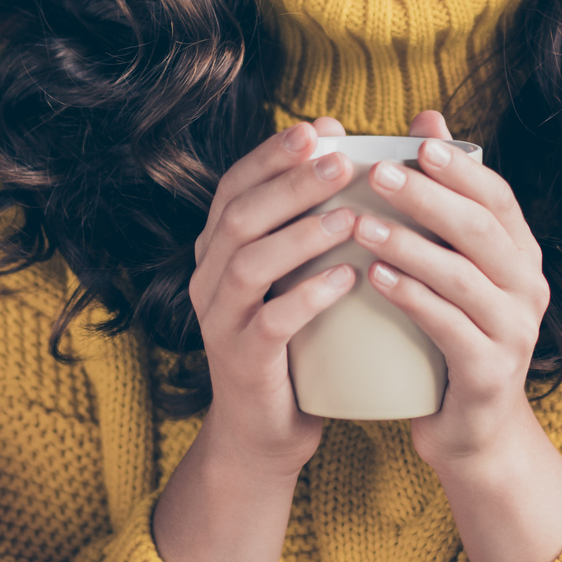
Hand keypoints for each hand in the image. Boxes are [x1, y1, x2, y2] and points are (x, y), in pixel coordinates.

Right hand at [187, 115, 363, 479]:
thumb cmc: (295, 338)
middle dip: (291, 182)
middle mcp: (209, 277)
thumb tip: (347, 145)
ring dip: (301, 234)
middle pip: (240, 215)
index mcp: (219, 248)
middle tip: (341, 159)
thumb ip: (311, 217)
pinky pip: (270, 323)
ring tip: (352, 216)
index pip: (236, 184)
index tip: (320, 129)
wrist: (267, 431)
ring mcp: (220, 320)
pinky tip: (348, 278)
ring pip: (248, 264)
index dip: (273, 153)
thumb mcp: (296, 272)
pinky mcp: (242, 361)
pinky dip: (308, 297)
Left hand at [351, 109, 553, 473]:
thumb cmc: (452, 334)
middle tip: (379, 174)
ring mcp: (514, 332)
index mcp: (520, 255)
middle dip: (430, 198)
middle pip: (481, 230)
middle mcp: (527, 288)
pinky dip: (413, 298)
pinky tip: (375, 278)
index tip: (417, 143)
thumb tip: (425, 117)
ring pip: (463, 277)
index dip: (461, 169)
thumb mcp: (453, 264)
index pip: (497, 198)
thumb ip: (443, 198)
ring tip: (362, 224)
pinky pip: (450, 327)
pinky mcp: (490, 372)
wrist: (472, 432)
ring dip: (410, 246)